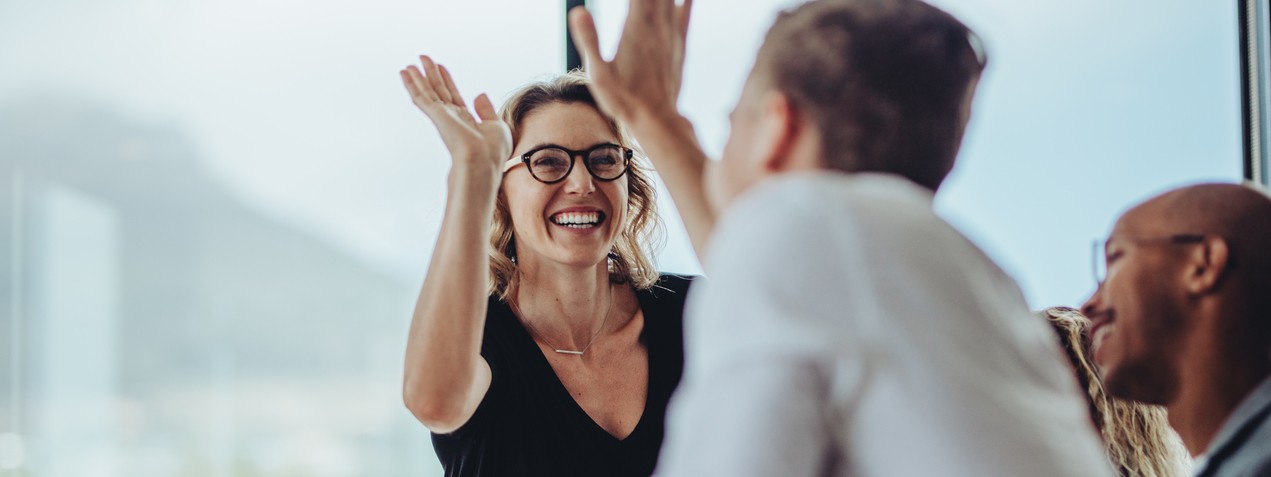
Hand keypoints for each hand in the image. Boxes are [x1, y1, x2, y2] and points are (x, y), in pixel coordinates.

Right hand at [401, 55, 511, 172]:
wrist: (483, 161)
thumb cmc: (492, 151)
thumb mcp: (496, 126)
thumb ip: (487, 110)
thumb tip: (479, 95)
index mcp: (466, 120)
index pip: (454, 96)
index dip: (447, 81)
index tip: (441, 67)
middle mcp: (452, 118)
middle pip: (438, 90)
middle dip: (431, 74)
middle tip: (423, 58)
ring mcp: (442, 116)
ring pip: (427, 92)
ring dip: (418, 78)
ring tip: (410, 64)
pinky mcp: (436, 115)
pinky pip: (421, 96)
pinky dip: (412, 84)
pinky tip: (405, 73)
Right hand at [568, 0, 692, 127]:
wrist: (657, 120)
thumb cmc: (624, 100)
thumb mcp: (598, 74)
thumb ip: (589, 41)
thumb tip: (578, 11)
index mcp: (636, 27)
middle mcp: (657, 25)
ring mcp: (670, 33)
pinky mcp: (679, 44)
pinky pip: (685, 12)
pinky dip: (686, 0)